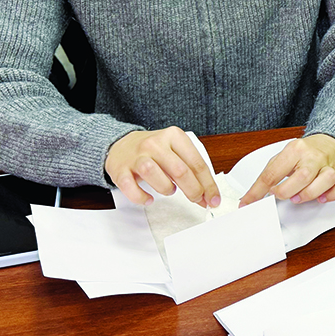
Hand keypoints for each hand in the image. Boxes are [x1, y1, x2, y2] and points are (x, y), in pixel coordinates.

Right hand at [104, 126, 220, 208]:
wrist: (121, 145)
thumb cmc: (153, 151)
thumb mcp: (175, 151)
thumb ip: (191, 169)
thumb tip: (207, 194)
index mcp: (174, 136)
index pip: (197, 163)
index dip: (208, 184)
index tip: (214, 199)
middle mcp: (155, 143)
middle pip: (180, 171)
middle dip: (193, 191)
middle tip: (197, 200)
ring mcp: (137, 156)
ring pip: (155, 175)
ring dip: (167, 189)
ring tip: (169, 190)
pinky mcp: (120, 169)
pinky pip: (131, 187)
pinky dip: (142, 197)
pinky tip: (149, 199)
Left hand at [238, 134, 334, 206]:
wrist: (332, 142)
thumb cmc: (306, 152)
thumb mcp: (285, 156)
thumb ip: (272, 173)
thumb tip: (253, 195)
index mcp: (295, 149)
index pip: (273, 173)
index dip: (258, 191)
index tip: (249, 202)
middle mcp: (313, 156)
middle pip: (302, 176)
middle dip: (287, 191)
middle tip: (281, 196)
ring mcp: (328, 165)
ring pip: (325, 180)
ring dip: (310, 194)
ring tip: (300, 196)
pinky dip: (332, 195)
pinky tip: (323, 196)